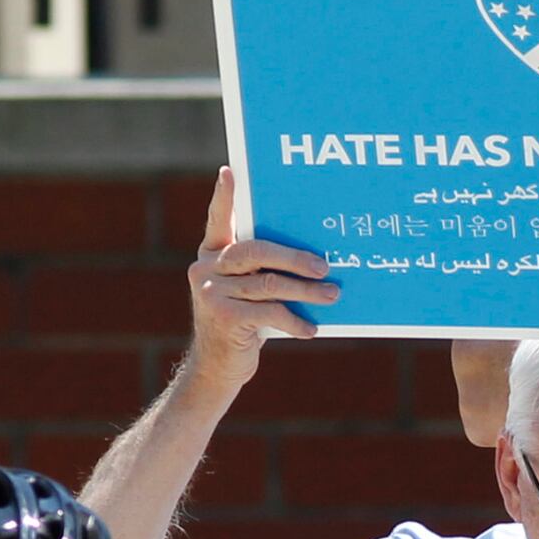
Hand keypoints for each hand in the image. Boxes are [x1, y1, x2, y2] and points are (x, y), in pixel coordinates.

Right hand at [184, 166, 338, 390]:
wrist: (217, 367)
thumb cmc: (243, 322)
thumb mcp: (247, 292)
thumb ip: (261, 271)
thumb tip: (314, 260)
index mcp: (212, 253)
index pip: (218, 219)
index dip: (224, 196)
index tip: (230, 171)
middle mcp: (206, 268)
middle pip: (257, 250)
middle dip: (296, 257)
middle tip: (325, 266)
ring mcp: (211, 292)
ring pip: (269, 284)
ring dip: (307, 291)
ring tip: (333, 295)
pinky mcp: (223, 317)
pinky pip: (269, 312)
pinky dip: (295, 321)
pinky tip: (311, 329)